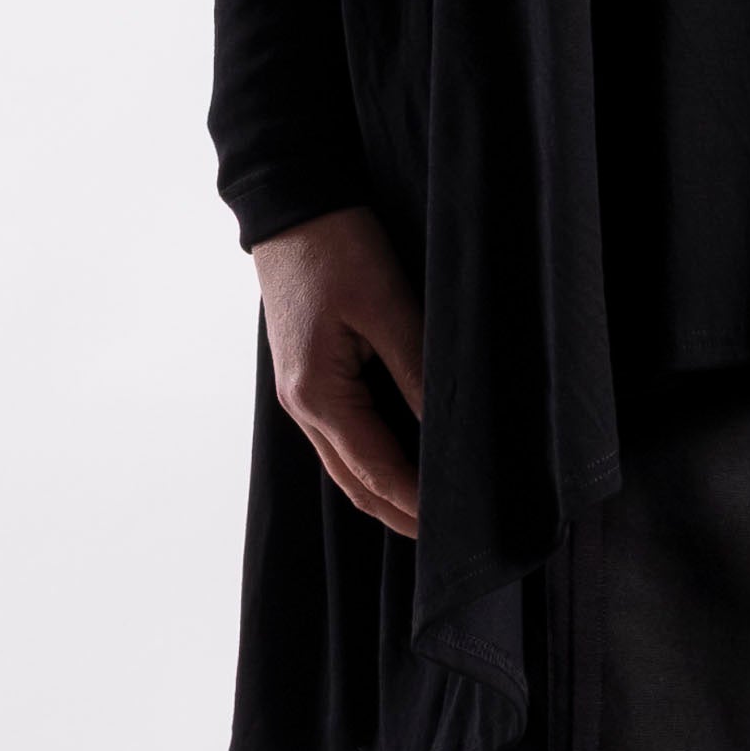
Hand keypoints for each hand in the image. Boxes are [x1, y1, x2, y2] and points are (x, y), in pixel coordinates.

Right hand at [250, 204, 425, 538]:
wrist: (289, 205)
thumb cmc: (336, 246)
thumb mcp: (387, 305)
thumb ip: (418, 370)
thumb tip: (449, 429)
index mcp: (318, 395)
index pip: (378, 471)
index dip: (420, 504)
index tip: (460, 531)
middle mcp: (302, 406)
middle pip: (355, 484)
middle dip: (401, 515)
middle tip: (452, 545)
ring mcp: (300, 395)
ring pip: (346, 466)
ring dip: (386, 495)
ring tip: (432, 516)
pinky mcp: (308, 377)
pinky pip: (342, 438)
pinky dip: (373, 463)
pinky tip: (405, 465)